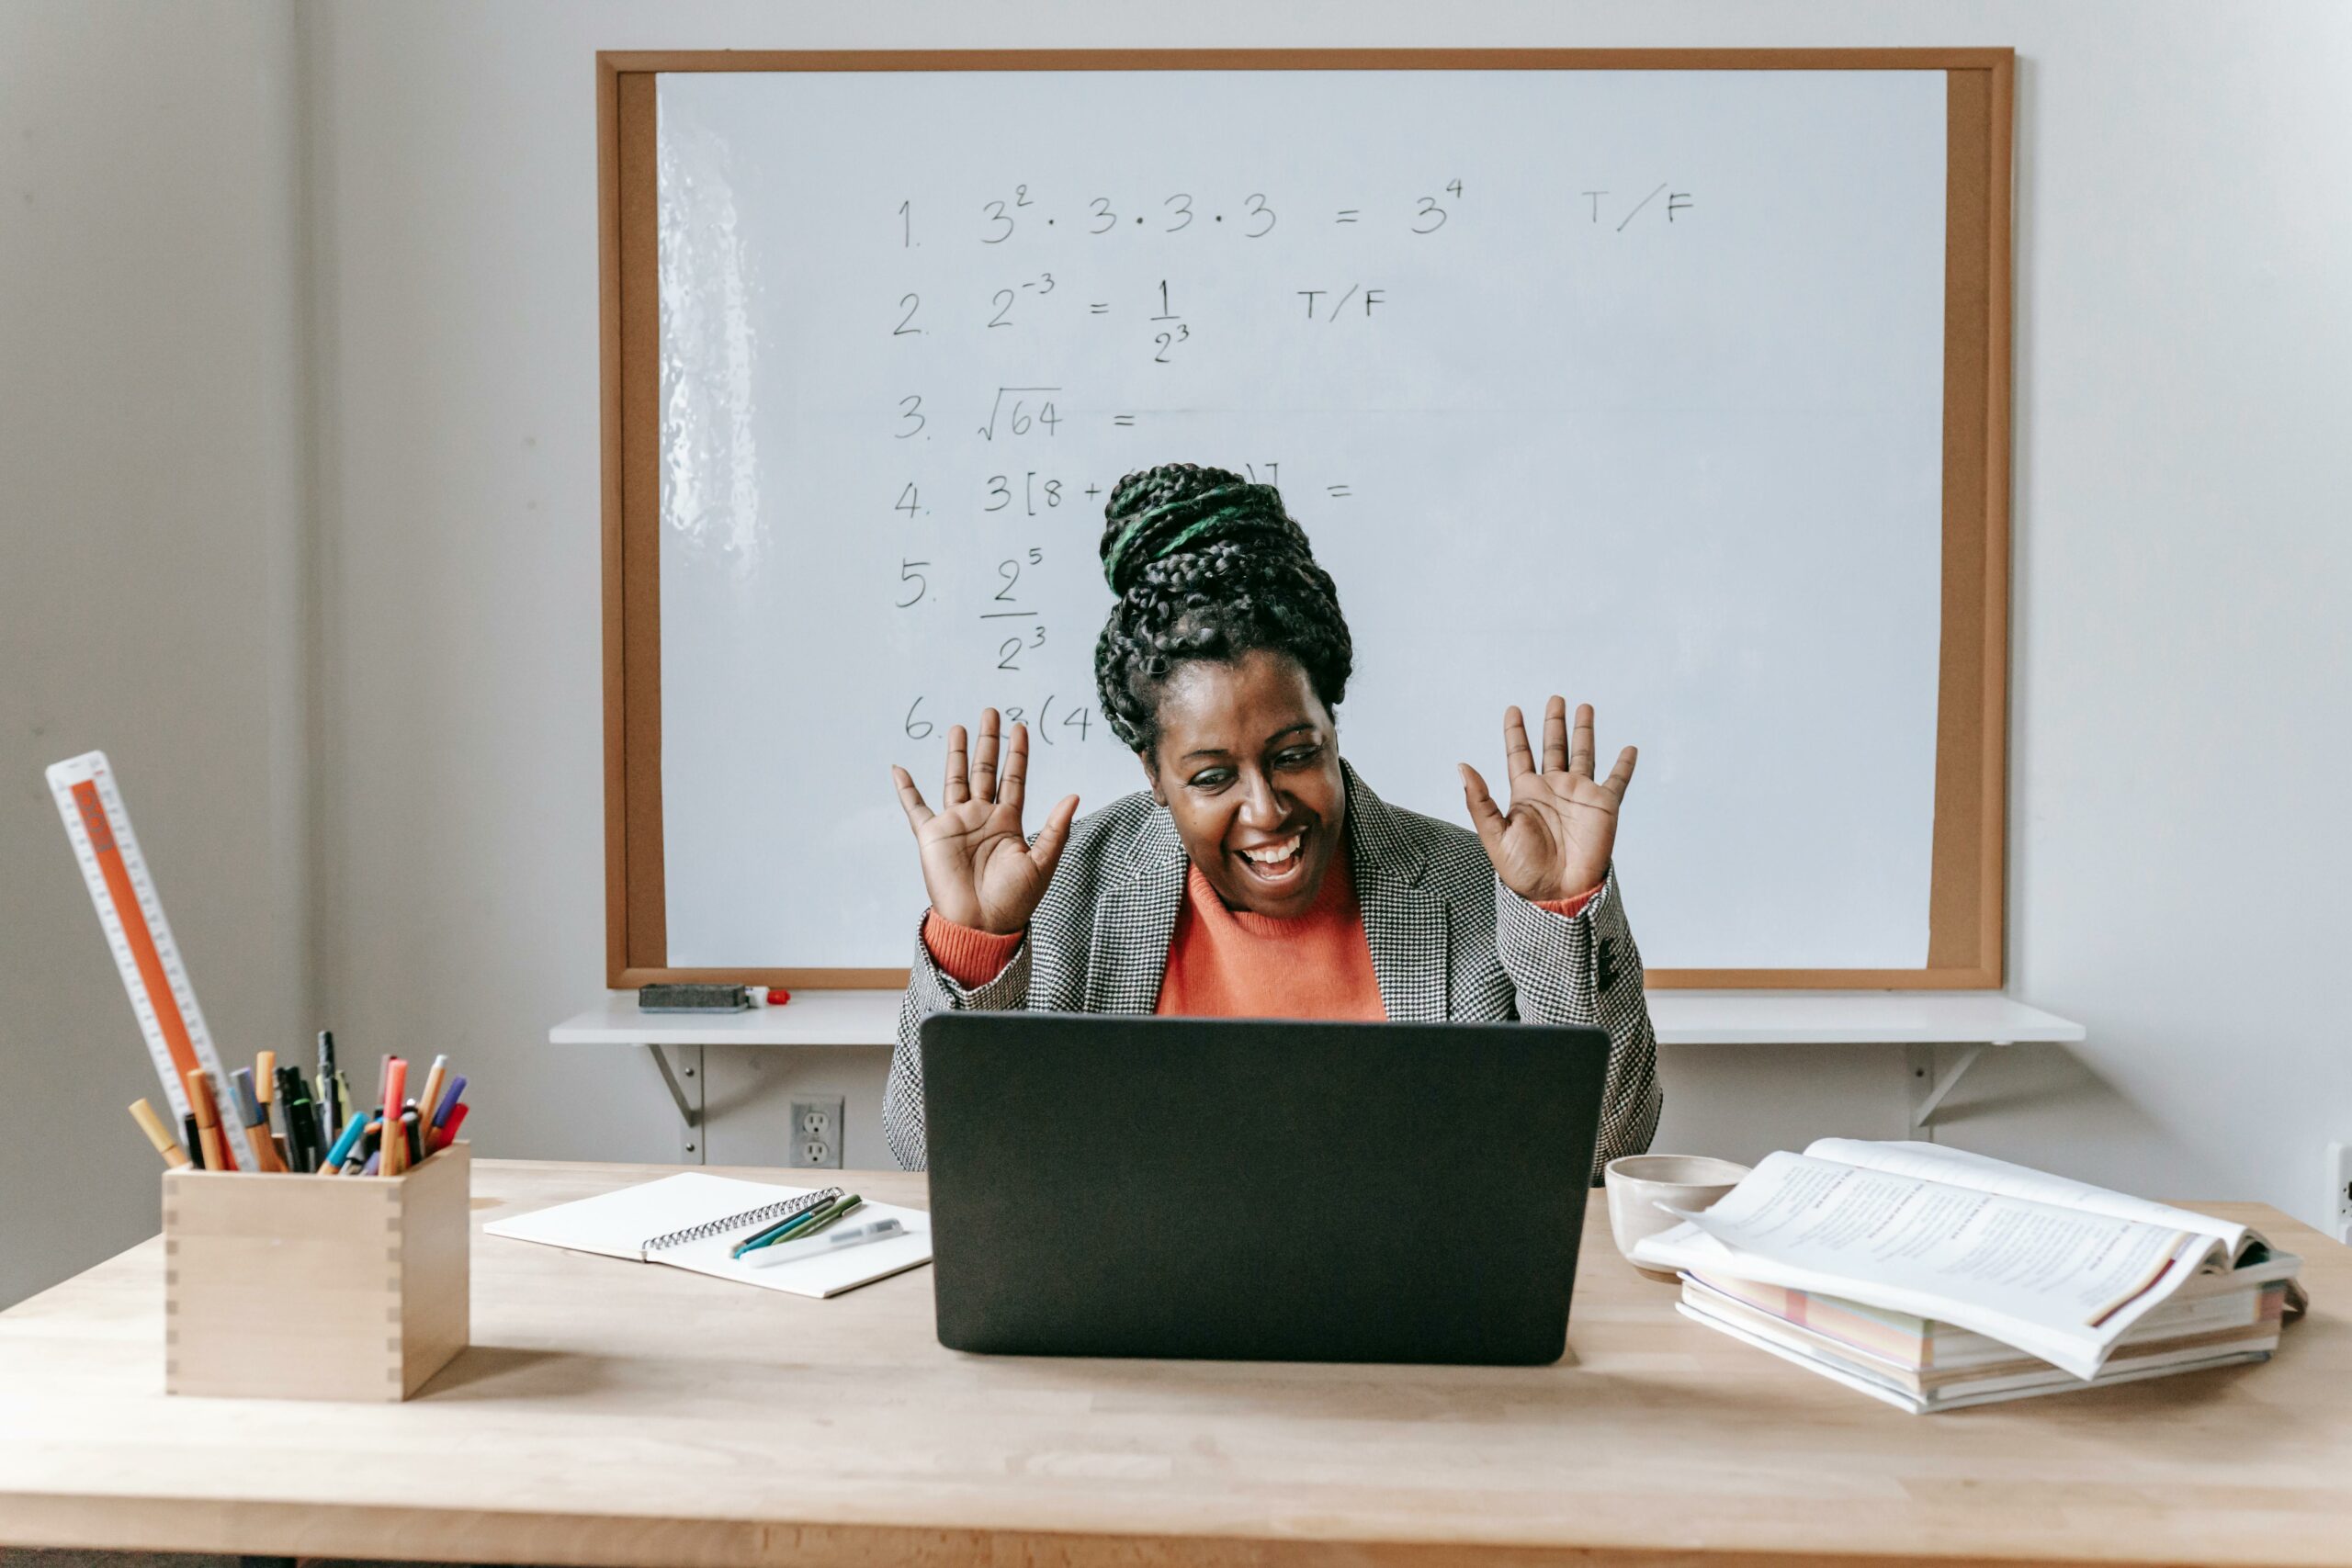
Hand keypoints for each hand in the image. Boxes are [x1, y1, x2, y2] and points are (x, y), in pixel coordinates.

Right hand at [891, 709, 1079, 935]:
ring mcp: (956, 824)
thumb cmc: (1013, 902)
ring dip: (956, 753)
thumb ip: (1056, 829)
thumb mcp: (1042, 863)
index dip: (1017, 753)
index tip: (1021, 727)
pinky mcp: (932, 836)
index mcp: (1008, 823)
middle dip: (988, 742)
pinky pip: (915, 808)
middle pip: (985, 770)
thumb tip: (1074, 795)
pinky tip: (899, 769)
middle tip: (991, 712)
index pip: (1014, 779)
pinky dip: (905, 789)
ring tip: (959, 727)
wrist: (980, 925)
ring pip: (955, 779)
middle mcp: (982, 818)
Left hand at [1459, 698, 1636, 904]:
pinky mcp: (1603, 805)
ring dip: (1584, 731)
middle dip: (1553, 722)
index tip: (1513, 709)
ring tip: (1584, 707)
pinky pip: (1617, 780)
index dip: (1516, 732)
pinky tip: (1628, 748)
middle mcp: (1553, 789)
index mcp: (1526, 794)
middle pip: (1553, 746)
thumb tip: (1462, 766)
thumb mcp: (1494, 835)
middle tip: (1555, 698)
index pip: (1519, 754)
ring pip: (1583, 754)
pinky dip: (1624, 764)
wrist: (1558, 893)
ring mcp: (1579, 795)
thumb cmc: (1523, 871)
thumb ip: (1479, 800)